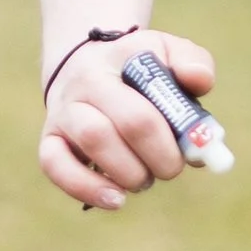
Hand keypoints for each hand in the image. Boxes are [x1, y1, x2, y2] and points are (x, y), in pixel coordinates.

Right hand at [38, 29, 216, 212]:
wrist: (83, 66)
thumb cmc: (136, 68)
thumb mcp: (166, 51)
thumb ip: (193, 61)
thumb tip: (201, 82)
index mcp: (118, 60)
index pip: (151, 98)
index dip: (176, 134)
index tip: (194, 148)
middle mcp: (84, 84)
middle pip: (126, 125)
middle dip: (160, 157)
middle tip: (172, 167)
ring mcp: (63, 113)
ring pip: (95, 144)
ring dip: (131, 173)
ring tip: (145, 177)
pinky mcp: (49, 140)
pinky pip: (56, 166)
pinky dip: (87, 187)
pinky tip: (116, 199)